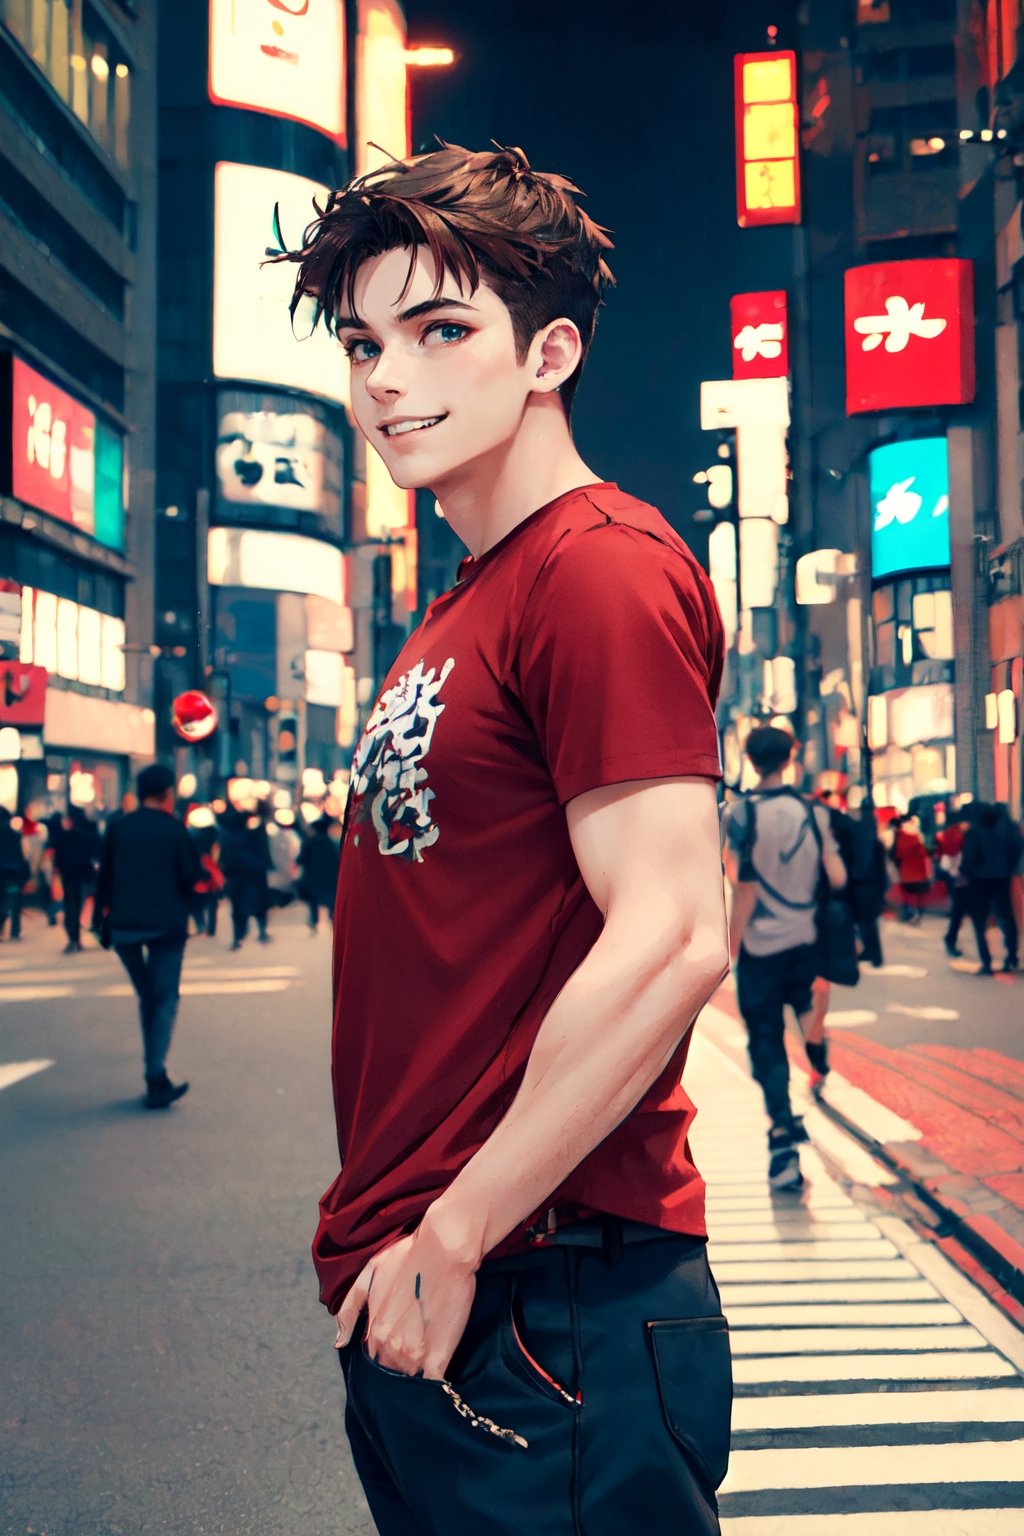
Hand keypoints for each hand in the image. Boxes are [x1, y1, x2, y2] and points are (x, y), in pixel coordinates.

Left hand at [334, 1218, 477, 1380]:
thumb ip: (350, 1310)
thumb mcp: (369, 1275)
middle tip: (415, 1353)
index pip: (373, 1360)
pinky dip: (433, 1384)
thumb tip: (339, 1342)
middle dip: (399, 1367)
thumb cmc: (407, 1256)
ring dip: (416, 1375)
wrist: (444, 1249)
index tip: (397, 1349)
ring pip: (410, 1378)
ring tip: (427, 1362)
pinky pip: (432, 1383)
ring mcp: (414, 1354)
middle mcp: (389, 1347)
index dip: (384, 1357)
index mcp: (373, 1331)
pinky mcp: (439, 1356)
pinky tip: (438, 1378)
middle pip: (391, 1372)